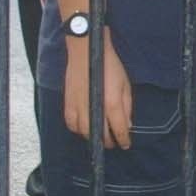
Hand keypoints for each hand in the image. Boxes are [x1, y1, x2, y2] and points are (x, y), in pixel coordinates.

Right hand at [62, 30, 132, 148]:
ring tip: (99, 137)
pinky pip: (71, 124)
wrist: (87, 50)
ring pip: (85, 133)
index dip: (123, 140)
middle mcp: (94, 108)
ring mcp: (79, 106)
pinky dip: (77, 129)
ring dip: (93, 138)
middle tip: (114, 143)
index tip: (126, 144)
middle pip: (101, 135)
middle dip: (109, 142)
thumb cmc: (109, 65)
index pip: (119, 130)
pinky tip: (83, 128)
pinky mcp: (68, 102)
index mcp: (111, 103)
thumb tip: (127, 124)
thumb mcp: (125, 84)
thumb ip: (126, 106)